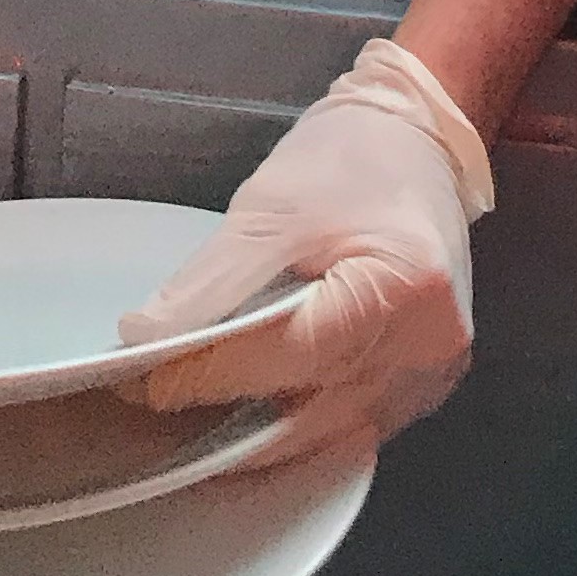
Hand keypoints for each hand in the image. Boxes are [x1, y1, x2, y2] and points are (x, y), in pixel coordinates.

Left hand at [118, 37, 492, 454]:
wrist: (423, 138)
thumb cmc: (348, 159)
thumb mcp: (270, 207)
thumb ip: (208, 282)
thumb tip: (144, 342)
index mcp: (398, 287)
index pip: (287, 355)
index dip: (211, 374)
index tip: (145, 382)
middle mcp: (427, 346)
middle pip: (308, 413)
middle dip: (225, 418)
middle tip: (160, 405)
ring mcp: (432, 374)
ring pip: (327, 437)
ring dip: (259, 437)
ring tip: (197, 414)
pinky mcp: (426, 385)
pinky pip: (352, 428)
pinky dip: (299, 425)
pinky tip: (255, 412)